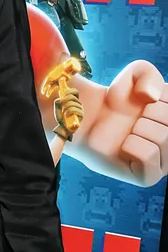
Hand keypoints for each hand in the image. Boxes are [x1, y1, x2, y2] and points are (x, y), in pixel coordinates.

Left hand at [54, 87, 83, 139]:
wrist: (63, 128)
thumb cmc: (61, 118)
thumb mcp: (57, 108)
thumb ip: (57, 102)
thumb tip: (59, 98)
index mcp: (74, 101)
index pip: (75, 91)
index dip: (69, 91)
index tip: (63, 94)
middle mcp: (79, 104)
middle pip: (72, 97)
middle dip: (64, 101)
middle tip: (62, 107)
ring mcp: (81, 109)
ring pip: (72, 103)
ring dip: (65, 108)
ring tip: (64, 113)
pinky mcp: (81, 115)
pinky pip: (74, 109)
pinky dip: (68, 112)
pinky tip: (66, 115)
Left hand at [81, 60, 167, 186]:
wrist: (91, 120)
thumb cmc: (117, 100)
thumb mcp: (136, 74)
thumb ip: (148, 74)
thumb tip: (151, 96)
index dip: (160, 98)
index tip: (147, 103)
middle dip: (148, 114)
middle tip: (134, 120)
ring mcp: (164, 165)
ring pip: (161, 138)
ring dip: (138, 129)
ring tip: (130, 132)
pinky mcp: (148, 178)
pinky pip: (148, 156)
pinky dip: (132, 146)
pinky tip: (125, 146)